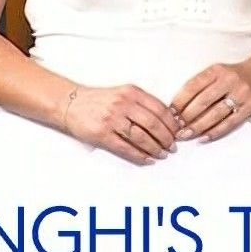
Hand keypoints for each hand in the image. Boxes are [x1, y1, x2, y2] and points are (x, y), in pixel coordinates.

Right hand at [56, 82, 180, 163]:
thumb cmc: (101, 100)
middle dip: (167, 138)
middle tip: (172, 147)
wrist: (72, 103)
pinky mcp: (102, 134)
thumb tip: (168, 120)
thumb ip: (143, 103)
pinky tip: (147, 159)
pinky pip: (126, 148)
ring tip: (162, 154)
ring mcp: (112, 119)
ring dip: (155, 148)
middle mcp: (123, 104)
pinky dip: (140, 156)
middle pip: (154, 124)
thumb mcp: (124, 93)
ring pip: (142, 137)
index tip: (178, 132)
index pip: (160, 109)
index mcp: (132, 92)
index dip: (172, 123)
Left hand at [172, 61, 250, 141]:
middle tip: (176, 127)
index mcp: (217, 70)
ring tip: (186, 134)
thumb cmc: (234, 76)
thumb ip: (200, 85)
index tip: (170, 112)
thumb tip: (177, 108)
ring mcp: (240, 94)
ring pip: (215, 113)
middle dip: (187, 116)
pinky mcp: (249, 107)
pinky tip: (204, 137)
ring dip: (198, 126)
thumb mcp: (217, 72)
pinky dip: (215, 131)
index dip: (180, 100)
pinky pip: (229, 122)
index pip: (193, 85)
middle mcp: (229, 80)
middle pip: (203, 101)